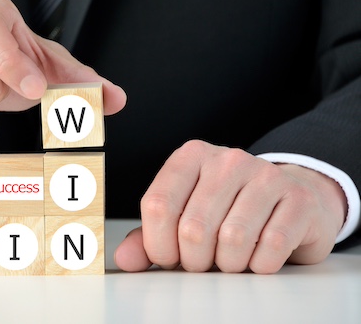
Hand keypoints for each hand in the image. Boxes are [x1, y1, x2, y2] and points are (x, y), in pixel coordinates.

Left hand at [114, 140, 346, 273]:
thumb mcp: (184, 216)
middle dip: (194, 261)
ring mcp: (266, 174)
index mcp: (190, 157)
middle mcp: (227, 159)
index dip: (158, 244)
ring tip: (231, 260)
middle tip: (203, 263)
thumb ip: (150, 236)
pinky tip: (259, 257)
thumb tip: (124, 260)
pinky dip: (260, 265)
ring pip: (233, 240)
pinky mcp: (298, 198)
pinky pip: (271, 247)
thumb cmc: (230, 211)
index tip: (168, 258)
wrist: (292, 198)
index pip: (158, 204)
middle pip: (193, 228)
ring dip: (228, 265)